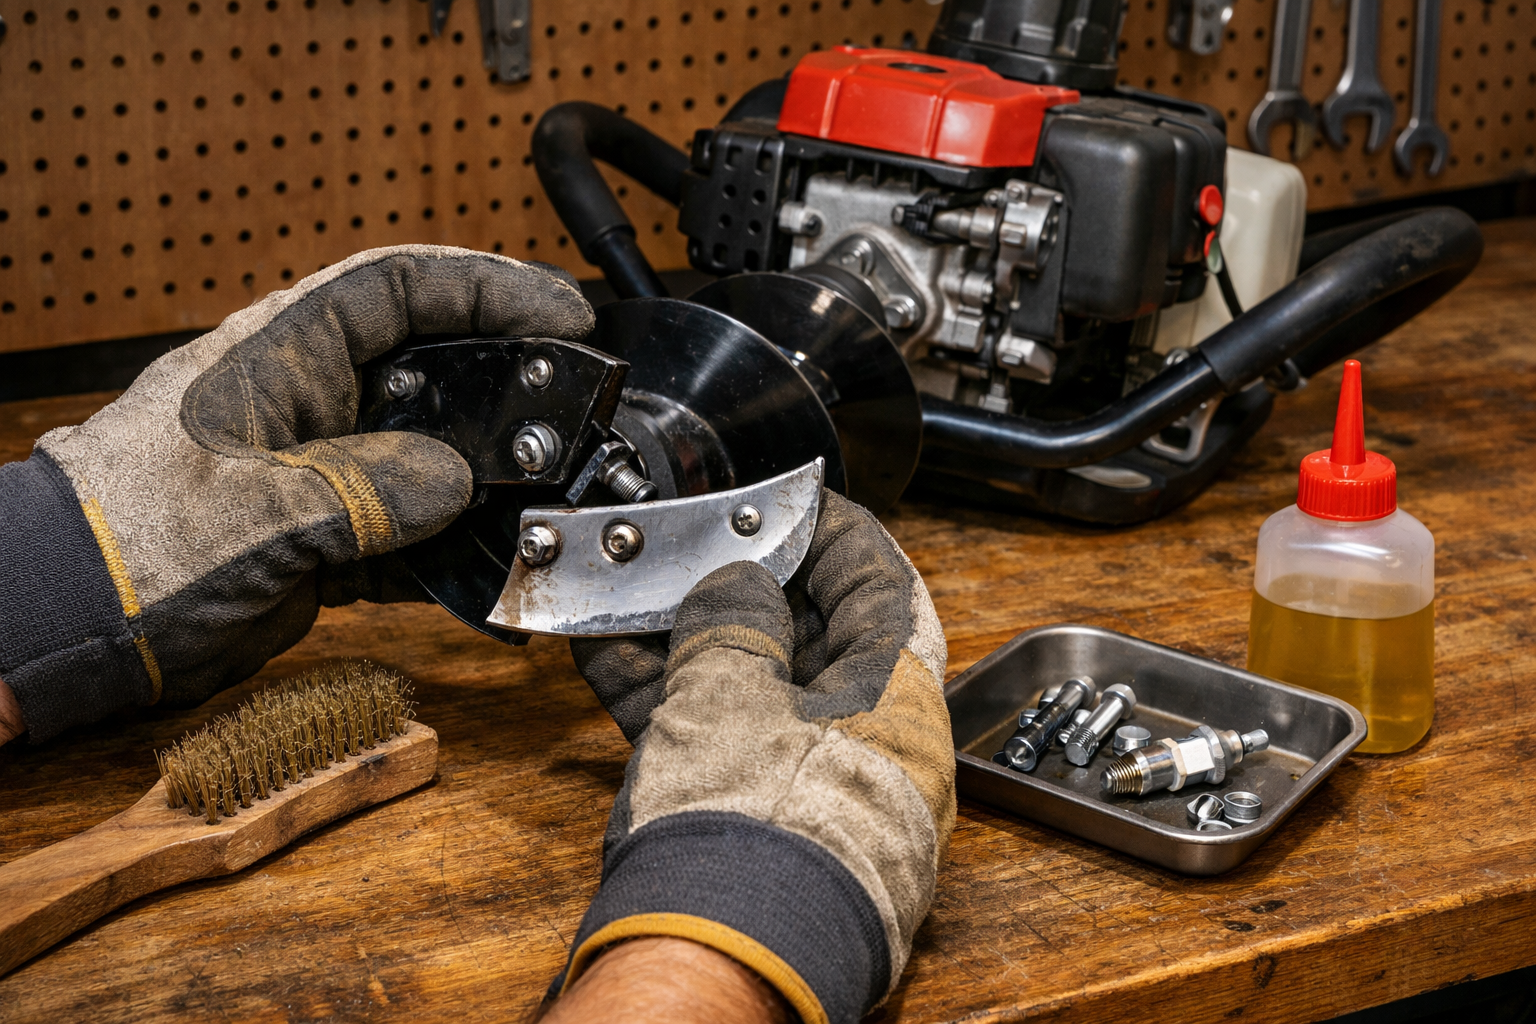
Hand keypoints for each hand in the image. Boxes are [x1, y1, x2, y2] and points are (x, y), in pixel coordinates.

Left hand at [0, 246, 591, 742]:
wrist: (68, 628)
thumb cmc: (127, 545)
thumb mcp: (252, 510)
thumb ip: (360, 490)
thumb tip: (448, 485)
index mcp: (277, 357)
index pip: (397, 289)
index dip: (486, 287)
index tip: (560, 311)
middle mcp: (307, 401)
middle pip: (427, 367)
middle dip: (502, 381)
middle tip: (572, 403)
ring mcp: (318, 469)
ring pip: (426, 453)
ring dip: (483, 475)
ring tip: (544, 490)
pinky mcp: (322, 534)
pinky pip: (406, 527)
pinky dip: (446, 548)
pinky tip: (484, 566)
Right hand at [561, 490, 954, 1023]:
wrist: (710, 964)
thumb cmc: (755, 839)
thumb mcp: (733, 692)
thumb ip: (733, 621)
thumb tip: (735, 586)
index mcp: (900, 703)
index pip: (885, 590)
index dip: (838, 534)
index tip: (794, 502)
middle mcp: (866, 745)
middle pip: (812, 635)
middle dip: (745, 583)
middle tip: (698, 543)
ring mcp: (807, 784)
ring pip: (750, 683)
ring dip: (688, 634)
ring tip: (632, 588)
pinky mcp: (751, 818)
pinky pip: (712, 733)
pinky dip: (661, 692)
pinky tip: (602, 650)